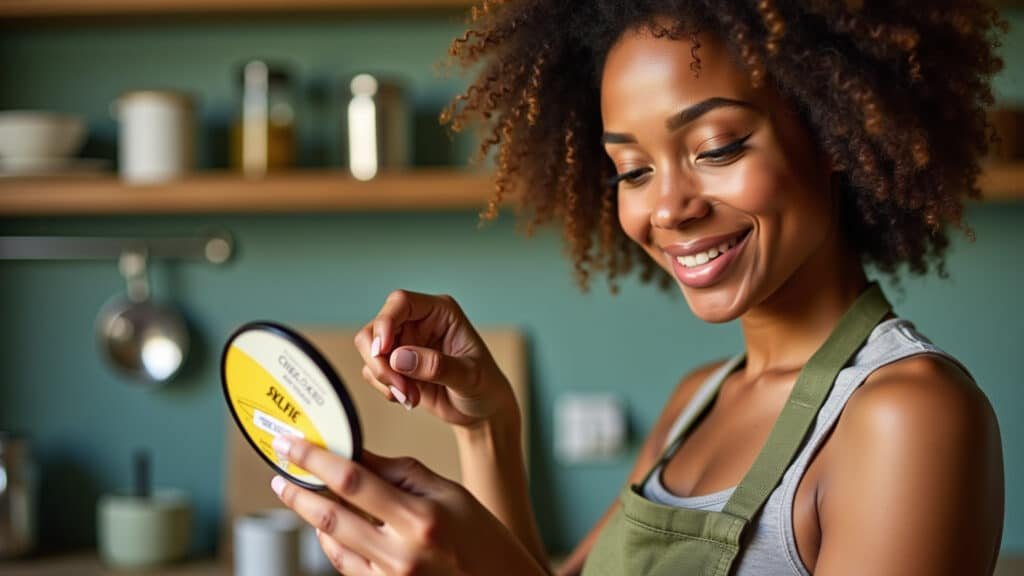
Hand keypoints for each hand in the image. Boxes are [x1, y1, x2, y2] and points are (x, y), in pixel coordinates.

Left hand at [270, 436, 544, 575]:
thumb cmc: (482, 538)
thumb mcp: (449, 493)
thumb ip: (401, 472)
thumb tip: (357, 453)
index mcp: (421, 518)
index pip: (354, 481)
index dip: (316, 459)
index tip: (292, 444)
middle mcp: (402, 553)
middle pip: (332, 516)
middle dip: (299, 490)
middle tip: (279, 470)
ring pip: (333, 543)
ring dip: (310, 514)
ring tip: (298, 492)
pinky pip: (345, 565)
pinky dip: (330, 542)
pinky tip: (324, 525)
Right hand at [355, 290, 518, 429]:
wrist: (483, 410)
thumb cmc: (485, 386)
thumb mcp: (470, 376)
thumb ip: (437, 366)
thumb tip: (399, 358)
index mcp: (440, 312)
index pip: (401, 302)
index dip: (386, 322)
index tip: (385, 350)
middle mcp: (418, 323)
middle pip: (376, 327)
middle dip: (380, 360)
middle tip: (399, 386)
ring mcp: (406, 344)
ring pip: (371, 350)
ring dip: (384, 378)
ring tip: (410, 396)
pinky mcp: (397, 365)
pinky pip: (373, 371)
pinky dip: (386, 388)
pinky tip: (409, 398)